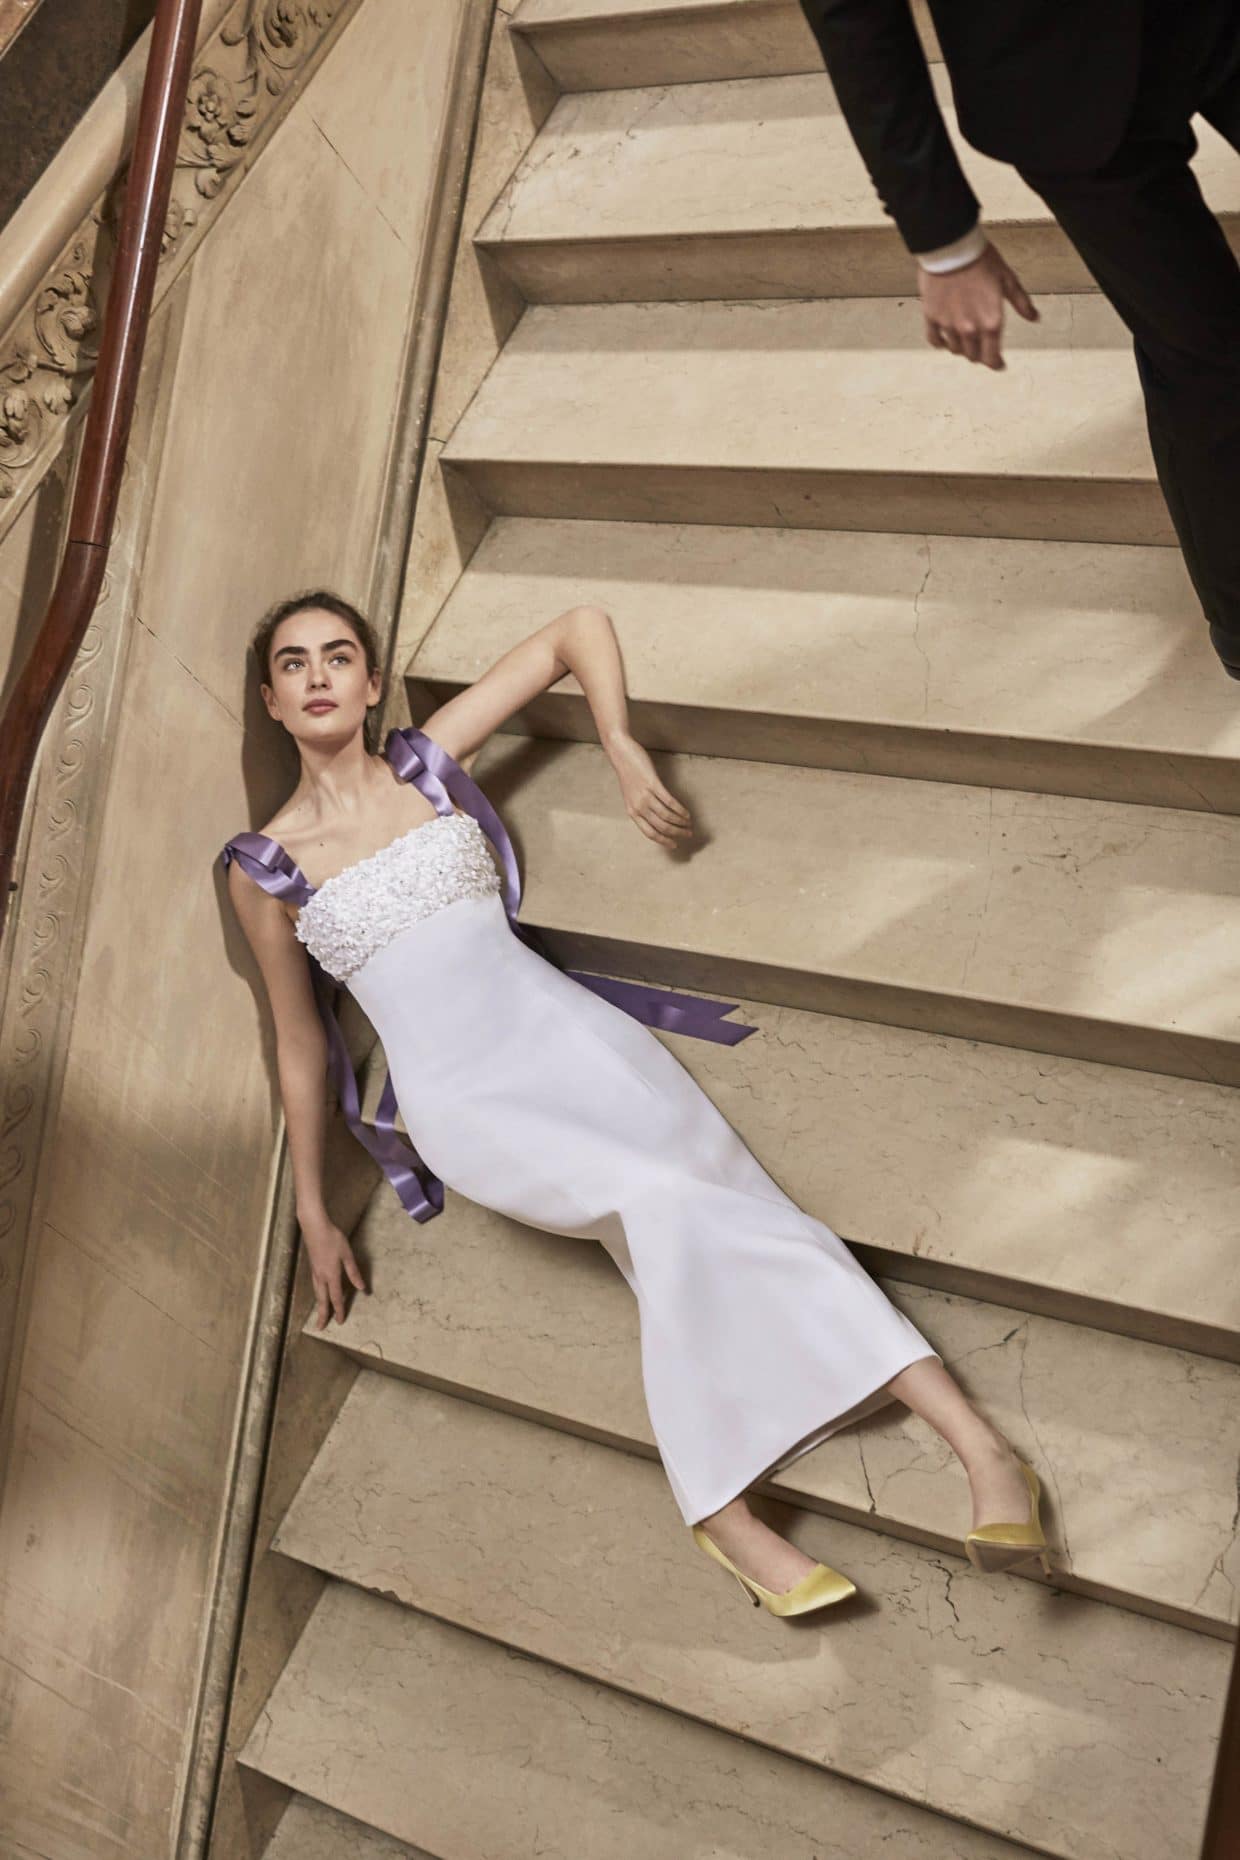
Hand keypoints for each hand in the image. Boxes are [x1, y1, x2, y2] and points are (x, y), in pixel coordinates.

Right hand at [299, 1211, 367, 1327]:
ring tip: (320, 1314)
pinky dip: (318, 1295)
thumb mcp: (347, 1255)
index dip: (338, 1310)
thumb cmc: (333, 1239)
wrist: (314, 1227)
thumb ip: (353, 1272)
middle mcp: (321, 1277)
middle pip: (322, 1300)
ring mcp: (315, 1272)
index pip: (336, 1298)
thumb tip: (361, 1288)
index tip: (340, 1322)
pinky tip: (320, 1294)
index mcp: (331, 1275)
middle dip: (322, 1314)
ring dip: (319, 1305)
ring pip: (317, 1293)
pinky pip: (315, 1286)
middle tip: (320, 1327)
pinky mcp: (312, 1267)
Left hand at [606, 731, 692, 847]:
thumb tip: (656, 819)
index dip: (664, 841)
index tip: (674, 845)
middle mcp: (638, 807)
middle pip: (661, 826)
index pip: (650, 833)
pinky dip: (680, 809)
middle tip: (688, 834)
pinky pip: (669, 802)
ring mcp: (645, 796)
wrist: (621, 754)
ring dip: (681, 822)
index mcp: (632, 812)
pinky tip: (686, 812)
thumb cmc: (628, 774)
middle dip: (677, 833)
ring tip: (689, 823)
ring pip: (667, 816)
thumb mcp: (631, 796)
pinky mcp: (653, 784)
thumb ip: (641, 808)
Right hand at [919, 240, 1038, 370]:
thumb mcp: (1008, 279)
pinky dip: (941, 342)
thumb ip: (1021, 303)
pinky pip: (935, 339)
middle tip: (981, 347)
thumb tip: (1034, 318)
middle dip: (979, 354)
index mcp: (991, 322)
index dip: (995, 364)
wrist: (952, 248)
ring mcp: (949, 325)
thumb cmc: (982, 261)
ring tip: (964, 338)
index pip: (992, 357)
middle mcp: (969, 329)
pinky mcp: (932, 317)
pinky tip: (944, 338)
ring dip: (961, 347)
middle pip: (973, 356)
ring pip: (955, 349)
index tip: (997, 364)